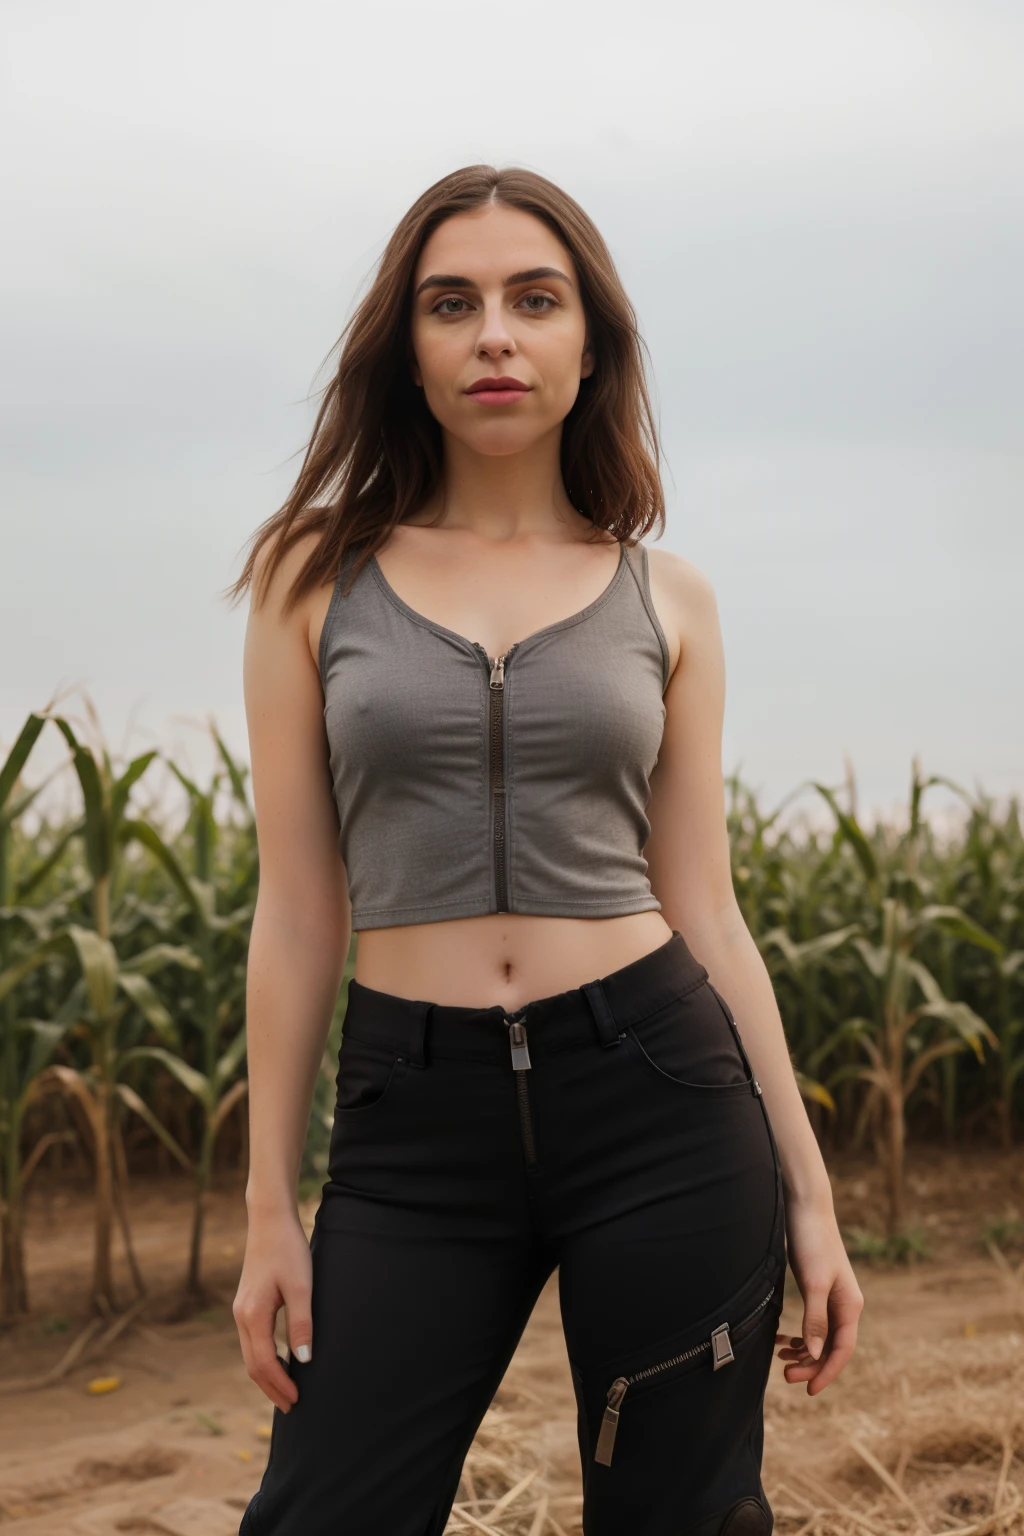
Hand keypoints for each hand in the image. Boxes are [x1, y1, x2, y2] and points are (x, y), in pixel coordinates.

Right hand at [233, 1208, 313, 1411]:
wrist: (269, 1220)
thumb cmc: (288, 1250)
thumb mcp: (302, 1286)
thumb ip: (301, 1323)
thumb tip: (303, 1361)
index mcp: (253, 1315)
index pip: (264, 1363)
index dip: (280, 1385)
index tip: (297, 1401)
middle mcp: (241, 1316)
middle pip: (253, 1365)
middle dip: (271, 1388)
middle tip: (291, 1407)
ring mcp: (241, 1309)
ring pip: (250, 1354)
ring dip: (266, 1375)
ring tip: (286, 1391)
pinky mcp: (246, 1303)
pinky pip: (252, 1341)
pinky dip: (263, 1358)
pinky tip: (280, 1361)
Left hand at [776, 1193, 862, 1394]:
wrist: (806, 1207)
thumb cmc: (812, 1242)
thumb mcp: (813, 1283)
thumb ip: (815, 1318)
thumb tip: (814, 1352)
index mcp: (850, 1306)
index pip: (842, 1350)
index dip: (826, 1373)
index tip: (808, 1391)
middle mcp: (845, 1305)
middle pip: (831, 1347)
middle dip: (811, 1365)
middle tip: (784, 1375)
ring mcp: (832, 1297)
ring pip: (821, 1337)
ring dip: (804, 1352)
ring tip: (780, 1359)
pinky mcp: (818, 1289)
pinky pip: (814, 1323)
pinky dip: (800, 1335)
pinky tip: (782, 1339)